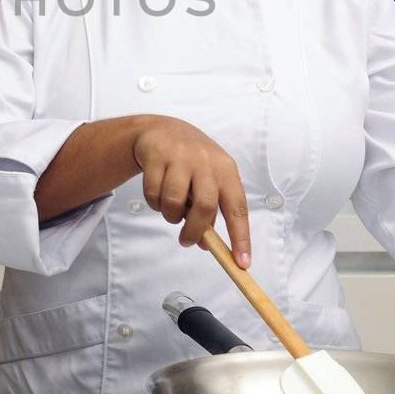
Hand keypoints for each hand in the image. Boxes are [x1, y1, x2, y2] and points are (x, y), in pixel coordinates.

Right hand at [131, 117, 250, 267]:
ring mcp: (180, 157)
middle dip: (195, 231)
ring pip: (174, 201)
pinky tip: (158, 193)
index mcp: (226, 170)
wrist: (164, 130)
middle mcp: (206, 161)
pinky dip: (154, 203)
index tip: (241, 263)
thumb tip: (207, 245)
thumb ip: (211, 210)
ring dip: (170, 215)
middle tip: (187, 241)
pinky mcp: (157, 156)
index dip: (241, 237)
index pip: (238, 208)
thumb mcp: (209, 180)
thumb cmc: (193, 162)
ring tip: (171, 209)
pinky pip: (153, 193)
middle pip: (205, 206)